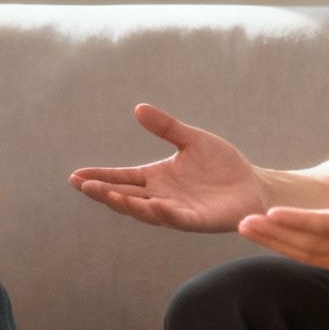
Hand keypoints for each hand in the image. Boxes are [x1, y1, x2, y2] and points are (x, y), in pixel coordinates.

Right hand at [69, 104, 268, 232]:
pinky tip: (153, 205)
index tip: (75, 177)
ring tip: (109, 195)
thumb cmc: (222, 165)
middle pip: (126, 196)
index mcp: (156, 178)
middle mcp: (161, 196)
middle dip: (105, 192)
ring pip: (146, 211)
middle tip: (83, 185)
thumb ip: (167, 127)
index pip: (122, 178)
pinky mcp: (198, 220)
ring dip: (127, 204)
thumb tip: (139, 108)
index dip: (100, 178)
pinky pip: (178, 219)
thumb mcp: (192, 140)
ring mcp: (178, 210)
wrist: (253, 185)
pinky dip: (165, 214)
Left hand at [238, 135, 328, 274]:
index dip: (301, 221)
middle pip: (315, 246)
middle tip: (242, 222)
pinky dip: (297, 254)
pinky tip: (275, 242)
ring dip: (280, 245)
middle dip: (277, 235)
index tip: (271, 212)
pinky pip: (324, 263)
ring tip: (249, 231)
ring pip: (315, 258)